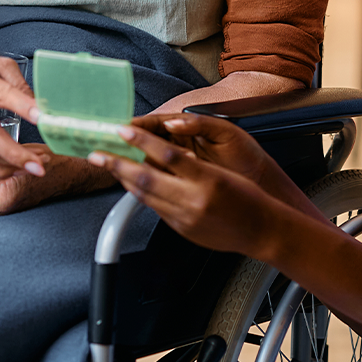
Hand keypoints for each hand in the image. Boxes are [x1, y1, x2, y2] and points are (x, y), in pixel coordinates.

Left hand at [89, 125, 285, 258]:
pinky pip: (155, 209)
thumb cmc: (248, 198)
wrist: (263, 231)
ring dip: (124, 179)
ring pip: (145, 195)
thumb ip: (190, 164)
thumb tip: (161, 152)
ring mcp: (185, 218)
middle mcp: (194, 200)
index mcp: (208, 179)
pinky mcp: (181, 229)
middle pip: (146, 177)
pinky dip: (141, 194)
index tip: (124, 130)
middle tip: (98, 154)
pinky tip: (133, 184)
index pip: (167, 154)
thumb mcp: (222, 173)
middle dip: (118, 164)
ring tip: (109, 166)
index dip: (142, 140)